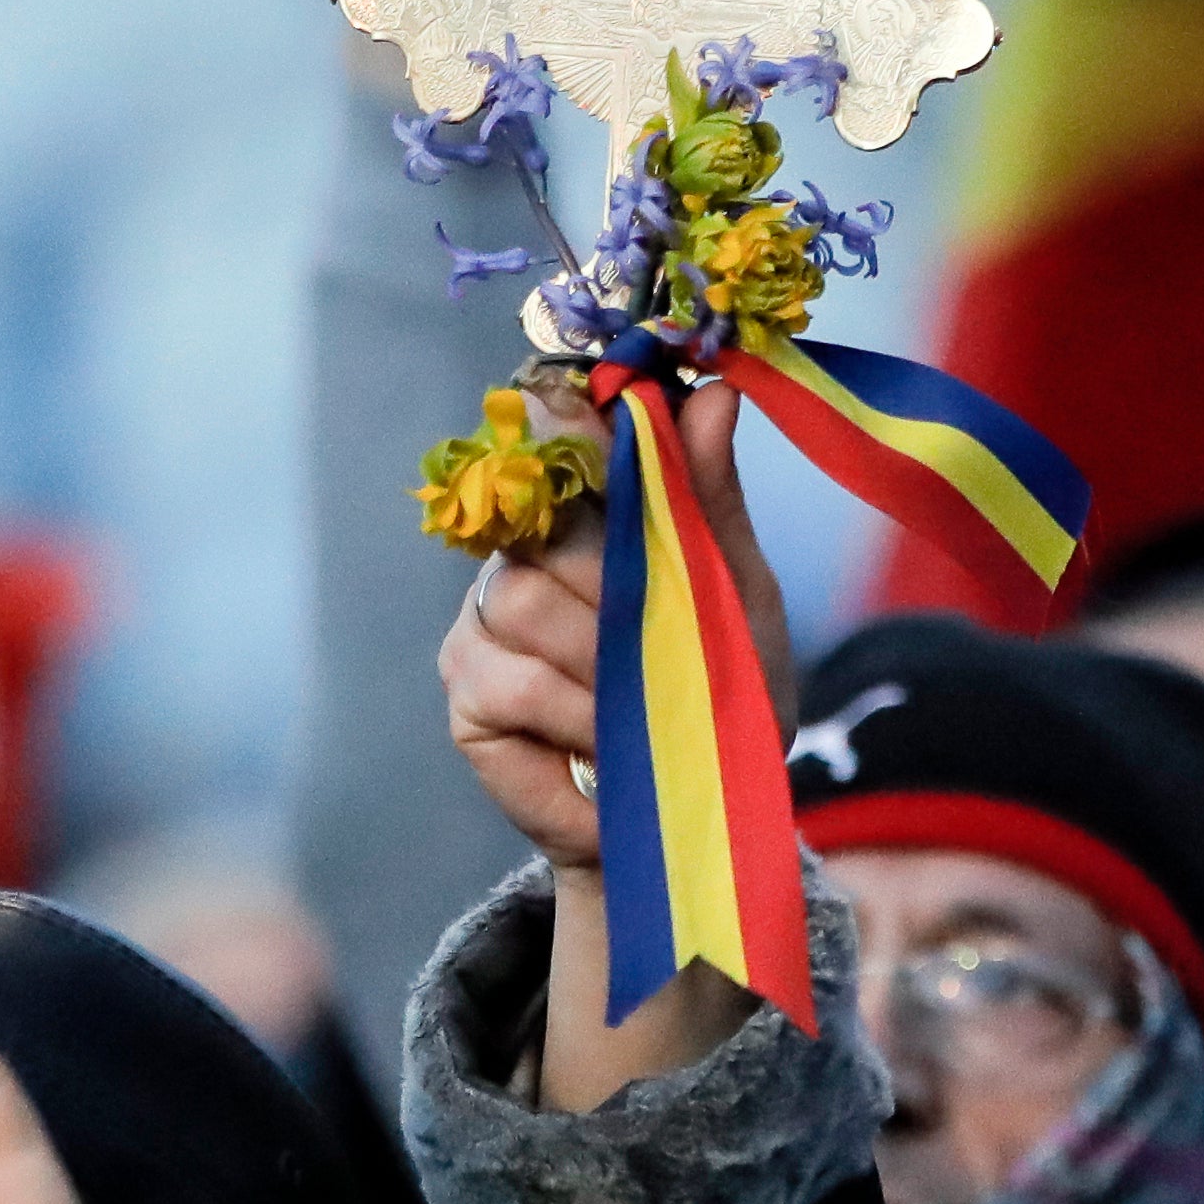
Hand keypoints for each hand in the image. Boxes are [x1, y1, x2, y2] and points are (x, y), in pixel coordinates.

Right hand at [441, 382, 797, 1105]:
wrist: (696, 810)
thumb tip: (714, 394)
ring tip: (651, 710)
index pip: (550, 437)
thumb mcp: (736, 590)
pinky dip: (578, 723)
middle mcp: (516, 559)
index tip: (626, 436)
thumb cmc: (718, 688)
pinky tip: (611, 757)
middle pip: (546, 530)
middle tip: (674, 636)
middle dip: (620, 583)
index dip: (576, 432)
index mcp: (580, 516)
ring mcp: (481, 628)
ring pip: (527, 607)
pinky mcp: (467, 699)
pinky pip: (516, 688)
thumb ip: (712, 497)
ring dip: (605, 663)